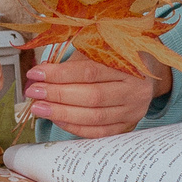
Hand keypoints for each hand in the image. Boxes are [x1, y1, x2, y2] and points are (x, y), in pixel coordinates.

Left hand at [24, 53, 166, 138]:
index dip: (60, 74)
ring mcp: (133, 111)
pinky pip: (98, 132)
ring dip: (62, 114)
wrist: (147, 73)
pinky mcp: (128, 126)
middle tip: (34, 92)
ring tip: (39, 108)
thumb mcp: (100, 49)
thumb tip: (41, 72)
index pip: (90, 71)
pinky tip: (57, 119)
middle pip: (92, 97)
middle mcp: (135, 90)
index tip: (36, 73)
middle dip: (58, 95)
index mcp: (130, 65)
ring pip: (94, 118)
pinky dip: (75, 127)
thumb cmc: (117, 57)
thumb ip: (74, 60)